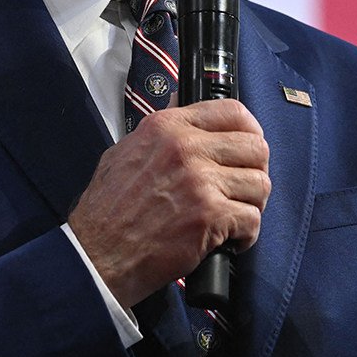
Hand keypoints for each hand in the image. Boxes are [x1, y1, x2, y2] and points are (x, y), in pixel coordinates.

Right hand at [67, 98, 269, 307]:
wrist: (97, 254)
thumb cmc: (108, 209)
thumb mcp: (126, 151)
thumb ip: (162, 130)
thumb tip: (182, 103)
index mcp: (168, 127)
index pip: (232, 111)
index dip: (250, 130)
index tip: (247, 149)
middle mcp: (186, 147)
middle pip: (255, 146)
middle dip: (255, 170)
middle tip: (244, 189)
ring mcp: (200, 181)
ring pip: (259, 183)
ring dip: (252, 204)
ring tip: (236, 217)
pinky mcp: (209, 216)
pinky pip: (252, 219)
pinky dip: (247, 235)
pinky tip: (230, 240)